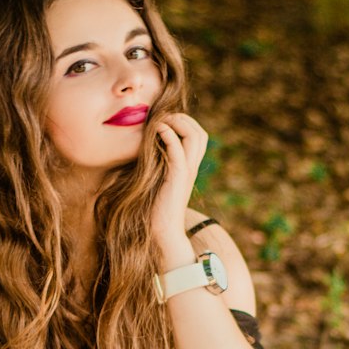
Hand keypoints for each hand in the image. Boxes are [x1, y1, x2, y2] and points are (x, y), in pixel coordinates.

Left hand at [150, 112, 207, 250]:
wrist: (162, 230)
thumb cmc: (156, 207)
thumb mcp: (159, 179)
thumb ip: (159, 163)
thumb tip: (148, 147)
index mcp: (189, 166)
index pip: (198, 135)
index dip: (185, 122)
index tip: (165, 121)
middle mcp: (192, 167)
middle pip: (200, 133)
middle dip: (183, 119)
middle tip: (163, 119)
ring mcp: (187, 171)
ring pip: (195, 137)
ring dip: (178, 123)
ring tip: (160, 123)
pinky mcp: (177, 177)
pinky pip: (178, 150)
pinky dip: (169, 135)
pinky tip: (158, 130)